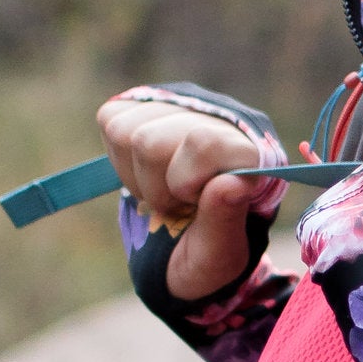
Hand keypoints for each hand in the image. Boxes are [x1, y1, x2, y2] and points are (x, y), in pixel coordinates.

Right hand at [97, 93, 270, 301]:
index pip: (202, 142)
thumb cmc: (209, 255)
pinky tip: (148, 174)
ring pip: (124, 131)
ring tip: (166, 190)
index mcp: (251, 149)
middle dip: (157, 187)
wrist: (186, 252)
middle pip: (150, 142)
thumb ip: (224, 219)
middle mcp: (219, 116)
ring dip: (139, 176)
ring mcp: (182, 106)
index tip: (197, 204)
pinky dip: (122, 160)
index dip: (186, 183)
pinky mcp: (145, 107)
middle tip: (180, 204)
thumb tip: (234, 183)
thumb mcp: (219, 254)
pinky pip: (111, 120)